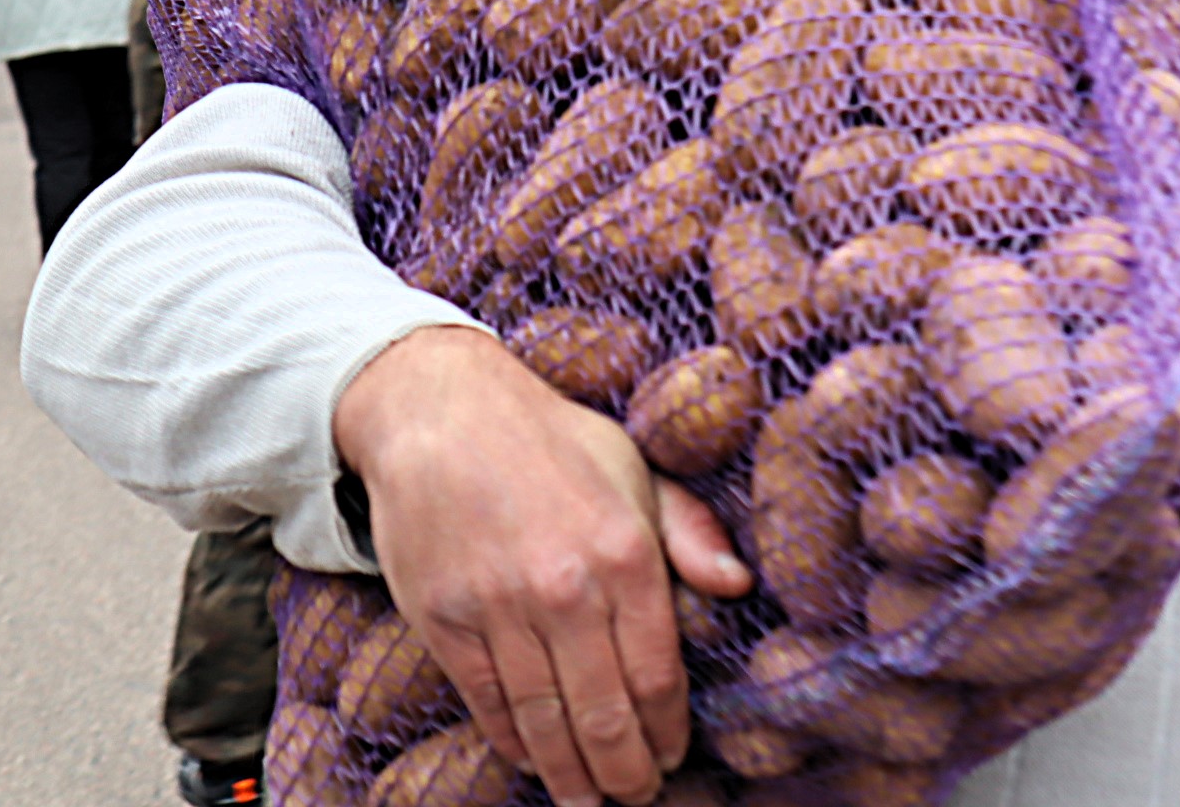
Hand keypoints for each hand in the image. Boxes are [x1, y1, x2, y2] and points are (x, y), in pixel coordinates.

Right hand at [333, 326, 750, 806]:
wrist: (441, 411)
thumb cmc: (550, 442)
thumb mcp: (636, 470)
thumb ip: (692, 531)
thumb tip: (737, 585)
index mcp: (626, 552)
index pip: (657, 677)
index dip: (668, 733)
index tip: (674, 757)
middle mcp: (566, 588)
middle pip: (605, 717)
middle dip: (626, 773)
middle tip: (636, 797)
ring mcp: (500, 608)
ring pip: (545, 724)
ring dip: (571, 777)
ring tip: (590, 800)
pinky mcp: (445, 620)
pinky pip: (487, 703)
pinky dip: (514, 743)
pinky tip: (535, 761)